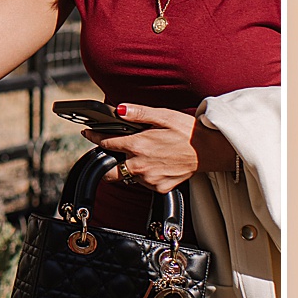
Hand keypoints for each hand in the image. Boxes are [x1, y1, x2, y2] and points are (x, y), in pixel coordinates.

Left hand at [84, 103, 235, 194]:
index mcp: (139, 145)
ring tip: (147, 154)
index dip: (95, 137)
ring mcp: (149, 179)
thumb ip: (138, 113)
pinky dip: (146, 175)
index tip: (88, 134)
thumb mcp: (163, 115)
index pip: (107, 142)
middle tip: (117, 151)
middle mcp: (140, 165)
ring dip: (131, 167)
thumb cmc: (188, 131)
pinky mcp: (159, 188)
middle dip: (108, 162)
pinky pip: (145, 183)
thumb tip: (118, 109)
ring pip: (128, 177)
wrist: (209, 151)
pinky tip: (158, 164)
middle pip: (110, 170)